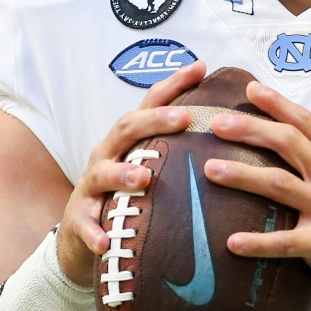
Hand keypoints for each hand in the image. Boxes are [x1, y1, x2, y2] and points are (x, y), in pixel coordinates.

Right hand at [56, 60, 208, 282]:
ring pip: (102, 173)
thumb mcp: (149, 167)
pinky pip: (85, 225)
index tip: (199, 68)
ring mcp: (91, 187)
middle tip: (183, 117)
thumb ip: (179, 151)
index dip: (173, 85)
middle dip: (153, 120)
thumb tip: (231, 133)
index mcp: (128, 141)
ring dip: (121, 174)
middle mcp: (107, 155)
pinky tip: (104, 242)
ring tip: (143, 178)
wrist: (82, 234)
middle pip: (127, 129)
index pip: (149, 105)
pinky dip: (93, 233)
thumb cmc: (127, 195)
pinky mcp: (79, 219)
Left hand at [205, 81, 310, 310]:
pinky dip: (257, 242)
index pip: (307, 124)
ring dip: (243, 175)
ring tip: (211, 170)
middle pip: (290, 144)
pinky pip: (285, 242)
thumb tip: (274, 153)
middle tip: (217, 124)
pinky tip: (232, 243)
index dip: (278, 104)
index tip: (250, 88)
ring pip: (281, 185)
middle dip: (252, 130)